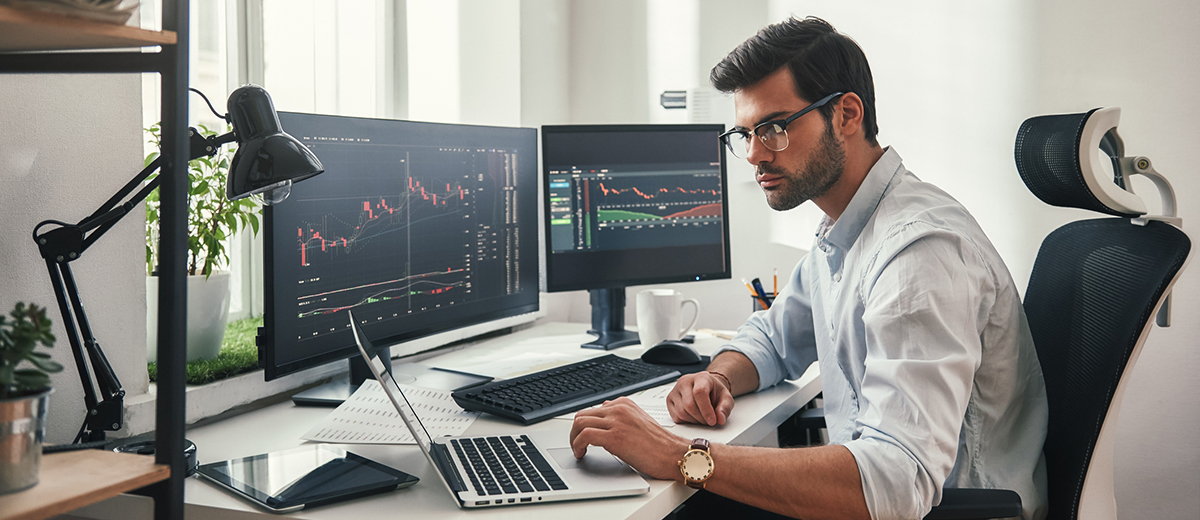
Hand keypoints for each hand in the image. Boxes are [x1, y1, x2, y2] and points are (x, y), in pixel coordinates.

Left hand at [569, 397, 689, 480]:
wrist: (674, 454)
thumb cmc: (660, 444)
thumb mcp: (639, 422)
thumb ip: (621, 416)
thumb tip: (604, 414)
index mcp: (624, 404)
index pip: (592, 409)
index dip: (584, 425)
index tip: (582, 436)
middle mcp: (619, 408)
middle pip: (582, 414)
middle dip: (575, 431)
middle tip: (577, 444)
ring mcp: (616, 421)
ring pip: (580, 423)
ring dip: (574, 439)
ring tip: (578, 450)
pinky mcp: (614, 436)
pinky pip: (584, 436)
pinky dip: (577, 445)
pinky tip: (581, 453)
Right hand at [667, 372, 734, 425]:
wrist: (706, 387)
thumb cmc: (714, 392)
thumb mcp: (726, 398)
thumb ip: (725, 408)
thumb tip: (720, 419)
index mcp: (701, 378)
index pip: (699, 392)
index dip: (706, 410)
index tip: (712, 421)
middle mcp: (685, 382)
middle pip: (689, 405)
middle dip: (701, 418)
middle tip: (709, 421)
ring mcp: (675, 390)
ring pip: (681, 412)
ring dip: (694, 421)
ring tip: (702, 418)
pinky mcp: (669, 400)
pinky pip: (676, 417)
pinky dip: (686, 421)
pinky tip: (693, 417)